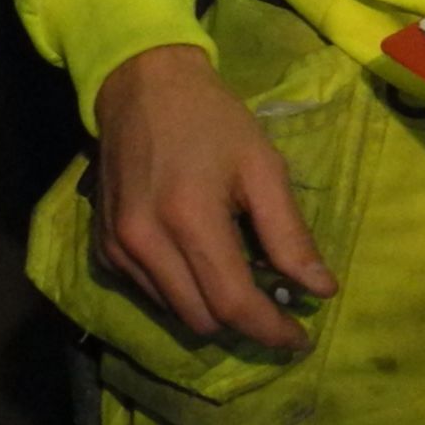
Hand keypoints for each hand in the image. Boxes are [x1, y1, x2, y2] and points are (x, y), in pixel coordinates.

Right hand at [89, 44, 340, 351]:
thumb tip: (320, 291)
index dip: (270, 330)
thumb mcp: (262, 166)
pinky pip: (150, 296)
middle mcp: (144, 242)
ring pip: (175, 314)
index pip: (232, 303)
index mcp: (189, 217)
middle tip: (276, 303)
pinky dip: (182, 294)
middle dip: (244, 323)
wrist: (142, 85)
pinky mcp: (104, 249)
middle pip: (202, 320)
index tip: (301, 339)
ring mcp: (118, 249)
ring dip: (213, 311)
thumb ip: (289, 234)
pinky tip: (203, 266)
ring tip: (243, 282)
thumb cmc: (212, 120)